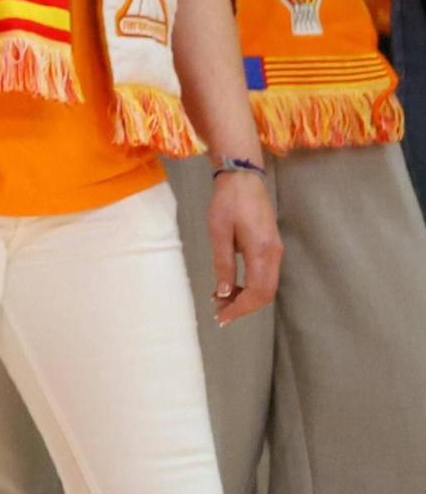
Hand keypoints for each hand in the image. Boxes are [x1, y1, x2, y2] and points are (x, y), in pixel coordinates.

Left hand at [205, 167, 280, 325]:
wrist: (243, 176)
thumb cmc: (228, 201)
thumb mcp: (219, 232)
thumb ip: (223, 264)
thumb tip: (224, 293)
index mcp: (263, 252)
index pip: (258, 293)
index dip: (240, 309)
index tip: (221, 317)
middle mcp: (274, 255)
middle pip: (265, 294)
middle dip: (243, 307)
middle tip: (218, 311)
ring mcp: (275, 251)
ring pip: (266, 286)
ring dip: (245, 297)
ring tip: (220, 300)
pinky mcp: (271, 246)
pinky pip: (264, 275)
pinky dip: (249, 286)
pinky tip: (230, 285)